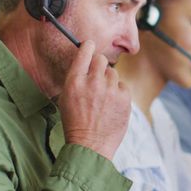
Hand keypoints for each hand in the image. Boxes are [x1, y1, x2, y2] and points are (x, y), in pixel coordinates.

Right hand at [58, 40, 130, 159]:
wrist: (90, 145)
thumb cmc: (75, 123)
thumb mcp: (66, 98)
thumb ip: (76, 79)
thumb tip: (85, 63)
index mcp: (75, 81)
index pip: (85, 52)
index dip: (88, 47)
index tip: (90, 45)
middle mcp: (93, 82)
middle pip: (101, 59)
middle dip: (99, 66)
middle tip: (97, 78)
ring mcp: (110, 90)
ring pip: (113, 73)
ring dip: (109, 82)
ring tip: (103, 99)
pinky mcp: (124, 98)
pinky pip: (123, 86)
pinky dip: (118, 93)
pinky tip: (111, 106)